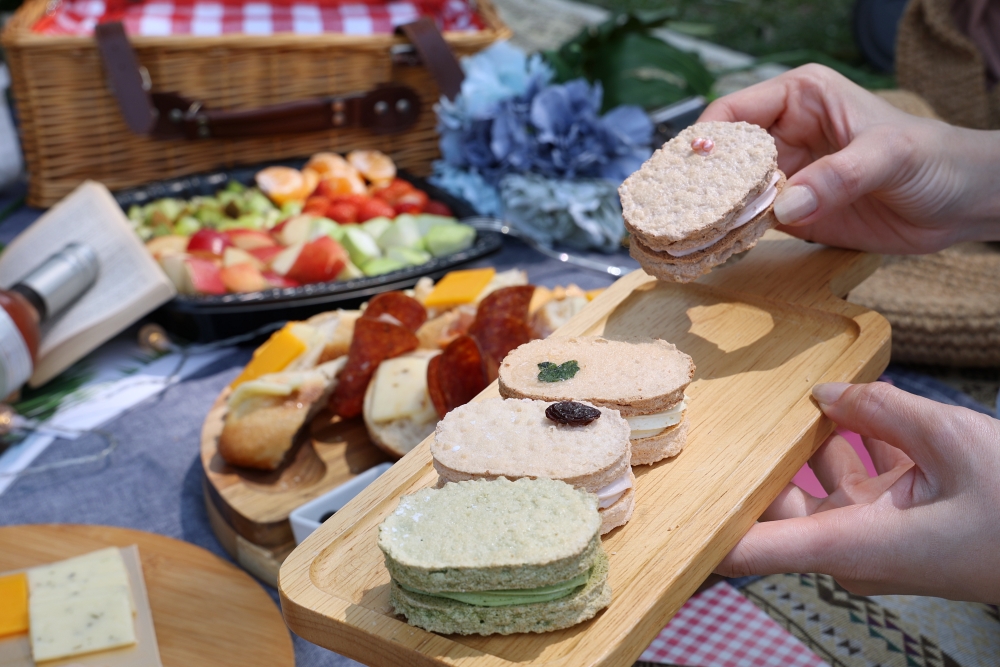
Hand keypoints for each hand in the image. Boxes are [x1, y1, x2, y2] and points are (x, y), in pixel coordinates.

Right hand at [699, 64, 999, 253]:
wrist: (964, 203)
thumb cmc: (935, 160)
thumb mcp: (890, 157)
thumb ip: (839, 177)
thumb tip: (787, 206)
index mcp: (802, 98)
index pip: (735, 111)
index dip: (708, 138)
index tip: (693, 170)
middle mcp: (786, 134)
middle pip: (724, 155)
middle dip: (702, 180)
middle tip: (681, 208)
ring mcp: (788, 175)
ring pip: (732, 191)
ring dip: (715, 211)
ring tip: (692, 231)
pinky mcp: (794, 213)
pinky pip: (753, 222)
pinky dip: (735, 234)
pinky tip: (721, 245)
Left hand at [715, 381, 999, 602]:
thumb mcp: (953, 442)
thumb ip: (881, 408)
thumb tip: (825, 390)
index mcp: (852, 544)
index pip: (752, 550)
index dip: (703, 533)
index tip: (664, 509)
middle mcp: (852, 549)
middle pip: (775, 504)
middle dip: (757, 458)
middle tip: (729, 411)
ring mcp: (872, 539)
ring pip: (812, 487)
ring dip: (804, 444)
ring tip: (786, 397)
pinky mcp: (893, 525)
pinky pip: (850, 482)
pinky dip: (847, 446)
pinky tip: (846, 405)